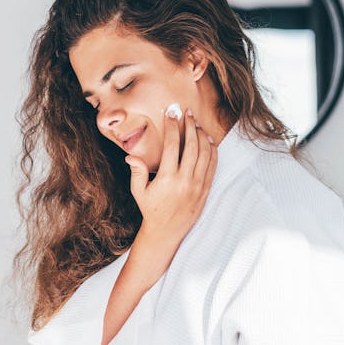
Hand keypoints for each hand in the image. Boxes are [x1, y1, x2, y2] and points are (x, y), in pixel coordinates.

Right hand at [124, 106, 217, 241]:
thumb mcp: (138, 191)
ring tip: (197, 124)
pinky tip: (208, 141)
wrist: (166, 231)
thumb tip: (130, 156)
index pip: (171, 146)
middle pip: (191, 146)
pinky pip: (212, 166)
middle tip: (187, 113)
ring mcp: (197, 186)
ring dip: (202, 136)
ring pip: (204, 154)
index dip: (172, 127)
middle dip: (189, 126)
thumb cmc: (150, 209)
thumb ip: (137, 172)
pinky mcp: (205, 190)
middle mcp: (184, 181)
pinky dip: (212, 151)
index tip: (171, 113)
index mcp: (167, 179)